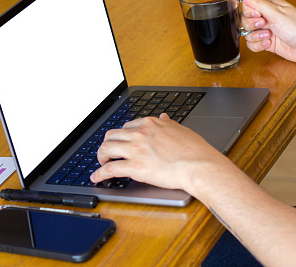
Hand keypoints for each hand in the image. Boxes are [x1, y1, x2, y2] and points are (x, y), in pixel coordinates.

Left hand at [90, 114, 222, 193]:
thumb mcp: (181, 129)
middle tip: (107, 152)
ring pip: (106, 149)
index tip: (120, 142)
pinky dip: (99, 173)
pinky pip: (109, 169)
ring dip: (100, 156)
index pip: (127, 126)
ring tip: (101, 163)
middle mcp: (139, 134)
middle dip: (107, 144)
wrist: (200, 166)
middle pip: (112, 135)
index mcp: (150, 124)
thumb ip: (168, 124)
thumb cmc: (195, 150)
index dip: (121, 136)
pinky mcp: (134, 167)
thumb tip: (163, 117)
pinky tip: (96, 178)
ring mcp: (135, 150)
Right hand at [241, 0, 295, 64]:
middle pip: (244, 19)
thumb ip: (258, 3)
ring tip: (268, 35)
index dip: (249, 11)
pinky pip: (251, 44)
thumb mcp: (276, 13)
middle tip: (264, 25)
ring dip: (256, 36)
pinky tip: (268, 43)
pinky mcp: (265, 41)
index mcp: (269, 5)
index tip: (258, 15)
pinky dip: (258, 45)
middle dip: (251, 25)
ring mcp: (265, 30)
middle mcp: (266, 17)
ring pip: (247, 33)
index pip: (247, 4)